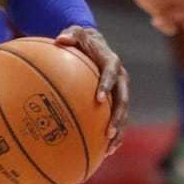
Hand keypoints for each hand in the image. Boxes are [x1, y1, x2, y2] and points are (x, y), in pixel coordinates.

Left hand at [56, 26, 128, 153]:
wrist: (94, 42)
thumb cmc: (81, 38)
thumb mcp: (75, 31)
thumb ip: (69, 34)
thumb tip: (59, 39)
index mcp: (112, 62)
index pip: (111, 74)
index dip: (107, 86)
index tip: (99, 100)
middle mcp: (120, 77)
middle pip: (123, 99)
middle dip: (117, 117)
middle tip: (107, 132)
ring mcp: (120, 90)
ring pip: (123, 113)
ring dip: (118, 131)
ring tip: (110, 149)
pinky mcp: (117, 99)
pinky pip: (117, 118)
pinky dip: (114, 134)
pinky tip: (105, 151)